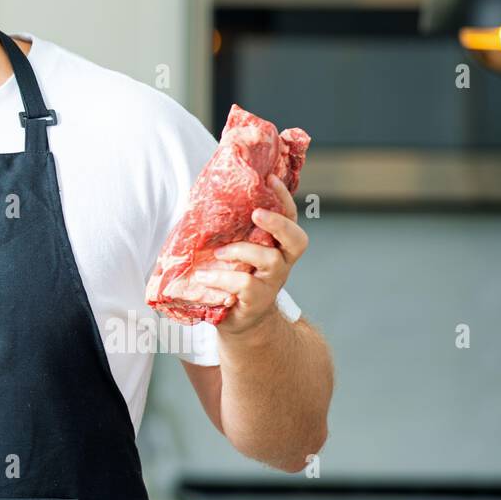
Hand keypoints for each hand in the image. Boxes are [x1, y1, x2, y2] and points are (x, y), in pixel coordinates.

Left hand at [193, 173, 309, 336]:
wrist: (239, 321)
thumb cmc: (233, 277)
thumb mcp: (234, 250)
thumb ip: (230, 229)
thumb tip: (204, 197)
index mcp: (277, 244)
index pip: (289, 216)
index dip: (284, 197)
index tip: (270, 178)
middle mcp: (282, 261)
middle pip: (296, 239)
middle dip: (278, 223)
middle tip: (256, 214)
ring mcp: (272, 282)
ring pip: (271, 260)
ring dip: (243, 251)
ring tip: (219, 252)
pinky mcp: (258, 301)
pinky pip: (246, 285)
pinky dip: (223, 278)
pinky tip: (204, 277)